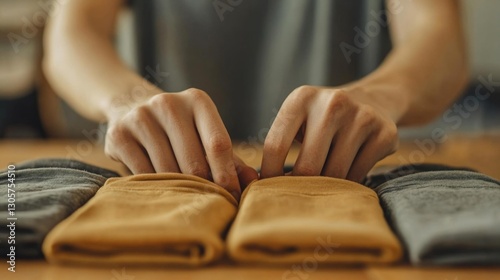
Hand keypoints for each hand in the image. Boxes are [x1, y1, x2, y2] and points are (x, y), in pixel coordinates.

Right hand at [104, 88, 257, 197]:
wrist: (130, 107)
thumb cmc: (180, 130)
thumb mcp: (205, 135)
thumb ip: (230, 159)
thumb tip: (252, 182)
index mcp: (197, 100)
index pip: (218, 144)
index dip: (227, 176)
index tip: (232, 198)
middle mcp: (168, 103)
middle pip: (194, 161)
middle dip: (205, 188)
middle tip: (211, 206)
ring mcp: (141, 117)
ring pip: (168, 170)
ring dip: (180, 190)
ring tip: (187, 200)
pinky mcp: (119, 134)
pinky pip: (143, 174)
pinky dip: (155, 187)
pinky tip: (162, 189)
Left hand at [261, 85, 399, 182]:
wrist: (375, 99)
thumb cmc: (324, 118)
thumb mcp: (299, 117)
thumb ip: (281, 142)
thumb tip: (260, 185)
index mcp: (302, 97)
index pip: (275, 146)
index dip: (269, 175)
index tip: (267, 191)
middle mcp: (333, 103)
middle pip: (307, 167)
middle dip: (299, 187)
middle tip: (296, 197)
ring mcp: (362, 116)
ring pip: (335, 174)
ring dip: (326, 187)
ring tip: (321, 188)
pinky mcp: (385, 133)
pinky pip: (358, 174)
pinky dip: (349, 183)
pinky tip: (345, 177)